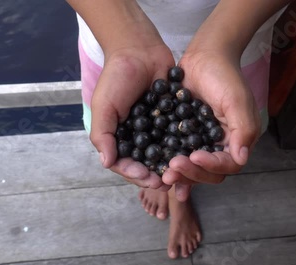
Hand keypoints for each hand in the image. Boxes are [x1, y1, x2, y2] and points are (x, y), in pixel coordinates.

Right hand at [89, 43, 175, 189]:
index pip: (125, 164)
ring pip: (164, 154)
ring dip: (171, 166)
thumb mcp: (103, 106)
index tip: (147, 177)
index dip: (135, 174)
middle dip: (155, 175)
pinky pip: (178, 137)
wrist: (139, 50)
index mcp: (118, 137)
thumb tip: (106, 163)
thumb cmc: (116, 78)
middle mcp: (138, 137)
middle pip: (146, 164)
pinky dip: (184, 147)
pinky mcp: (173, 119)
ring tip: (180, 173)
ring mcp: (156, 129)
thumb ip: (103, 134)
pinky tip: (192, 155)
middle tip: (167, 183)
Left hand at [162, 50, 260, 188]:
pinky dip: (169, 163)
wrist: (205, 56)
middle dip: (192, 173)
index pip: (227, 165)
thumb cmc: (225, 75)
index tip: (194, 156)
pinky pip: (177, 154)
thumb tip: (241, 159)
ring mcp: (200, 142)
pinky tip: (158, 167)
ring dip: (180, 173)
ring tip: (165, 172)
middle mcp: (220, 146)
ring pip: (192, 168)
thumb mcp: (237, 100)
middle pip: (208, 172)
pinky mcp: (183, 136)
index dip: (211, 165)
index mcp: (237, 141)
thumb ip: (242, 129)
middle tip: (173, 167)